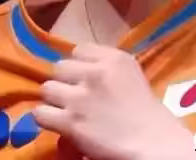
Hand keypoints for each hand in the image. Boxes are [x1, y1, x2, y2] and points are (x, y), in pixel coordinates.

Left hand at [34, 44, 195, 159]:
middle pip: (60, 67)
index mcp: (114, 58)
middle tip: (73, 96)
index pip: (79, 50)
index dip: (79, 65)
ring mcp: (81, 97)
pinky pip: (41, 113)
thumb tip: (80, 67)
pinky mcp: (71, 121)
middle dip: (65, 81)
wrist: (154, 145)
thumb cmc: (146, 114)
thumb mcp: (130, 75)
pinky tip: (57, 123)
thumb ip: (106, 66)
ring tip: (65, 110)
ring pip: (47, 88)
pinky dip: (46, 118)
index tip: (85, 78)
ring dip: (54, 100)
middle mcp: (95, 72)